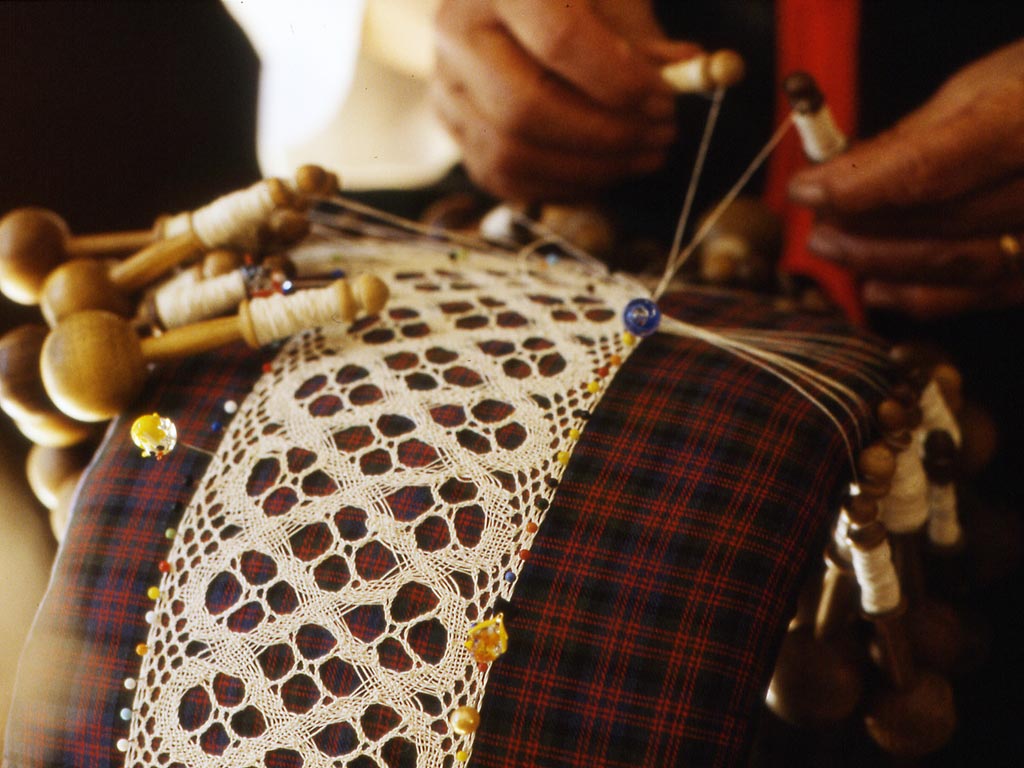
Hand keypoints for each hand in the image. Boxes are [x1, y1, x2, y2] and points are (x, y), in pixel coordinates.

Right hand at [432, 0, 698, 200]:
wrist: (512, 5)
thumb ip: (645, 37)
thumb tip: (693, 72)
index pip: (559, 40)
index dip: (620, 81)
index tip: (667, 100)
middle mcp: (456, 34)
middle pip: (526, 108)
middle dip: (606, 135)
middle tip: (662, 137)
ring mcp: (445, 88)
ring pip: (512, 153)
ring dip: (591, 168)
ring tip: (644, 155)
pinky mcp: (453, 132)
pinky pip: (505, 179)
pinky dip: (563, 184)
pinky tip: (605, 169)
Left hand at [788, 40, 1023, 319]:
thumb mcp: (986, 86)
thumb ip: (913, 139)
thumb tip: (838, 176)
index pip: (931, 168)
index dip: (857, 186)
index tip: (806, 188)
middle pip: (941, 221)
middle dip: (863, 224)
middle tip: (815, 219)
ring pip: (960, 265)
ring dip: (883, 263)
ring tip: (832, 247)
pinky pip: (988, 292)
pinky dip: (926, 295)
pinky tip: (879, 286)